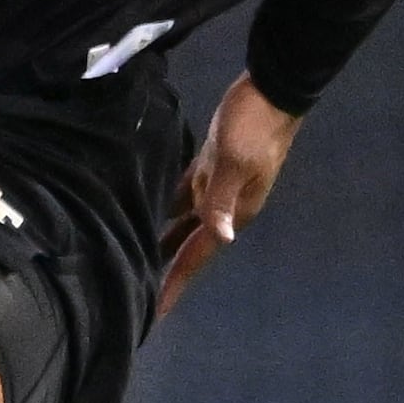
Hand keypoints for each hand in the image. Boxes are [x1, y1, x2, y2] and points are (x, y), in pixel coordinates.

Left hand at [155, 73, 303, 320]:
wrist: (272, 90)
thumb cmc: (254, 126)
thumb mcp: (234, 161)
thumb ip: (221, 198)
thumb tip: (221, 237)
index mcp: (233, 211)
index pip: (198, 254)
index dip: (177, 281)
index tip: (156, 312)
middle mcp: (224, 206)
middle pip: (188, 244)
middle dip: (166, 267)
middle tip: (135, 291)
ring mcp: (217, 184)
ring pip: (183, 221)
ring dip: (161, 237)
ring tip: (131, 255)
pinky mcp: (209, 163)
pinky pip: (182, 191)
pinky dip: (164, 202)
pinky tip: (144, 206)